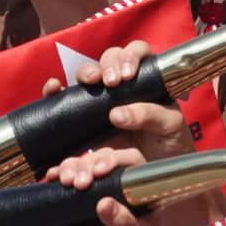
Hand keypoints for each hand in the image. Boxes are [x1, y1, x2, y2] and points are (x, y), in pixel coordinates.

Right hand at [46, 41, 197, 189]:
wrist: (157, 173)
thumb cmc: (171, 144)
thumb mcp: (169, 126)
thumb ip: (149, 115)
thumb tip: (116, 114)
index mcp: (148, 78)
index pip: (138, 52)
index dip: (130, 57)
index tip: (126, 77)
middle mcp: (124, 84)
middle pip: (109, 58)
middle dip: (105, 65)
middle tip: (108, 83)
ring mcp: (103, 99)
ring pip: (87, 75)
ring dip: (83, 73)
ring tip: (87, 81)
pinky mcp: (87, 118)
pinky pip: (67, 100)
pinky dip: (57, 92)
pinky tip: (55, 89)